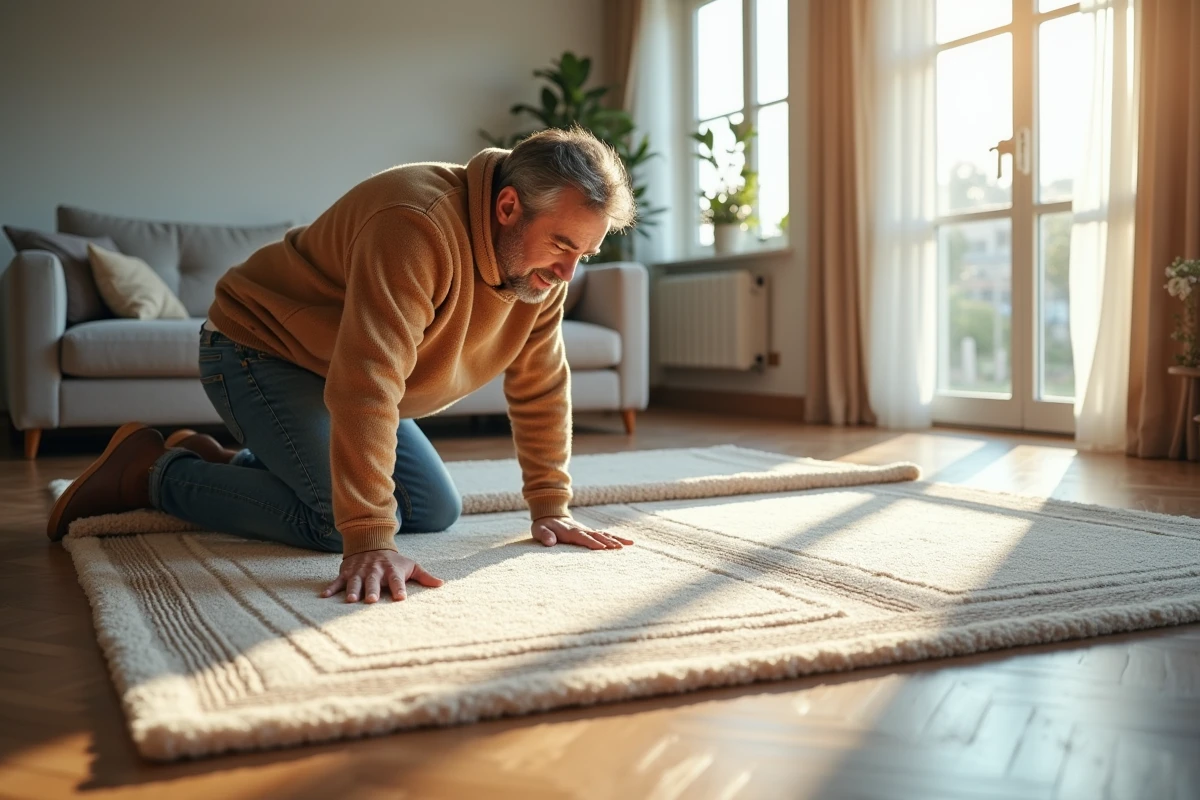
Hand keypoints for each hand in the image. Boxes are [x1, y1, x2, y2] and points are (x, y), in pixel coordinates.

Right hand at [320, 549, 443, 602]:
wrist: (370, 543)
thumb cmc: (393, 561)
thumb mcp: (410, 565)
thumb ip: (424, 576)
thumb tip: (441, 584)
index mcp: (391, 571)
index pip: (397, 580)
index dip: (399, 589)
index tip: (401, 598)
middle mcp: (375, 571)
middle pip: (373, 582)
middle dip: (372, 590)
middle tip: (371, 600)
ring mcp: (359, 572)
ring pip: (355, 581)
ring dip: (353, 590)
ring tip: (351, 600)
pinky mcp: (346, 573)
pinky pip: (337, 581)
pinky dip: (331, 588)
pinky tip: (324, 596)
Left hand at [531, 515, 633, 549]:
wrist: (549, 515)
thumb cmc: (543, 526)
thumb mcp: (539, 530)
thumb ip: (545, 535)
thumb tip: (550, 542)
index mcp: (570, 531)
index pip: (582, 537)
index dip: (592, 542)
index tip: (602, 547)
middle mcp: (581, 529)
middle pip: (597, 535)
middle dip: (608, 541)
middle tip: (619, 548)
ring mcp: (587, 530)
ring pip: (603, 534)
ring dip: (615, 539)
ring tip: (628, 545)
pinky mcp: (589, 532)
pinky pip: (604, 534)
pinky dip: (615, 538)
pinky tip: (626, 543)